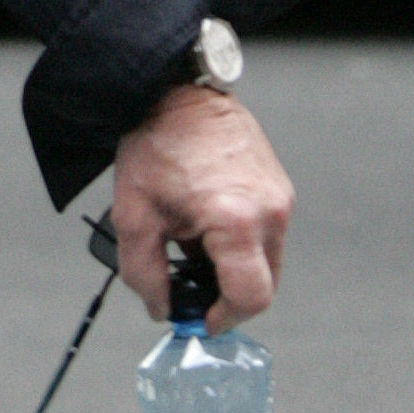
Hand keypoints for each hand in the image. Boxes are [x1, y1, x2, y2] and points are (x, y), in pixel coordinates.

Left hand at [111, 82, 293, 330]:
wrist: (175, 93)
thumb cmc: (156, 144)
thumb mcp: (133, 216)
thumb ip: (145, 273)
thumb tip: (162, 308)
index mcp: (236, 220)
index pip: (250, 298)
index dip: (224, 318)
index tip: (201, 319)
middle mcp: (269, 211)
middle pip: (262, 284)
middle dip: (225, 293)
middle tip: (188, 283)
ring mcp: (280, 198)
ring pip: (265, 260)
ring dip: (232, 265)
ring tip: (191, 241)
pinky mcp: (280, 187)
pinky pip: (266, 233)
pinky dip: (240, 241)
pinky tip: (205, 222)